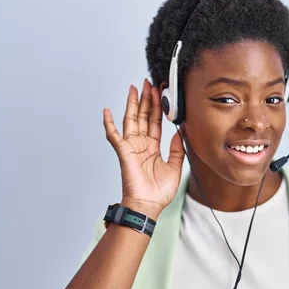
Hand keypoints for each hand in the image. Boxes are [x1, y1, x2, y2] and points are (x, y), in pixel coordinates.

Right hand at [103, 79, 184, 218]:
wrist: (148, 205)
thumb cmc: (159, 192)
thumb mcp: (175, 167)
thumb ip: (177, 149)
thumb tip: (181, 131)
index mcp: (153, 147)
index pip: (155, 122)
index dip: (158, 107)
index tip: (161, 93)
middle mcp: (141, 144)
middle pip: (143, 116)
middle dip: (146, 99)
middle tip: (148, 83)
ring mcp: (131, 147)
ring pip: (131, 120)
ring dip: (132, 104)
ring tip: (135, 88)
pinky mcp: (123, 152)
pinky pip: (113, 136)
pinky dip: (109, 123)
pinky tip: (107, 111)